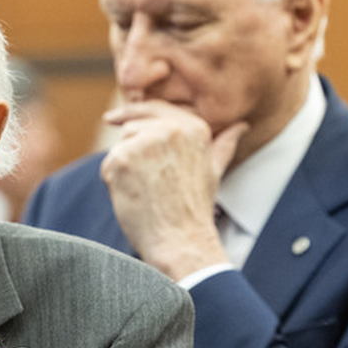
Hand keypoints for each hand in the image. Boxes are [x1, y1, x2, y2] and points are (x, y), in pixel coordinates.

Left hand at [99, 102, 247, 279]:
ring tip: (146, 191)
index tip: (111, 117)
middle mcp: (171, 128)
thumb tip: (240, 126)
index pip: (152, 109)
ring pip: (117, 147)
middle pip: (130, 128)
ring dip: (122, 168)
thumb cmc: (194, 209)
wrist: (181, 239)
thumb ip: (223, 144)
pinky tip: (134, 197)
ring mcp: (145, 142)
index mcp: (194, 127)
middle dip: (131, 153)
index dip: (130, 112)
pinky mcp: (123, 158)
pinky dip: (113, 183)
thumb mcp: (214, 170)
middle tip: (148, 182)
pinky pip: (107, 165)